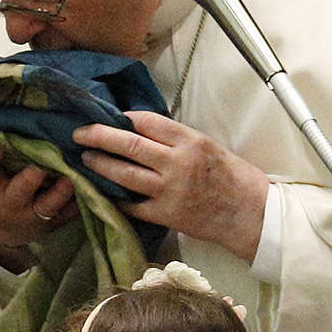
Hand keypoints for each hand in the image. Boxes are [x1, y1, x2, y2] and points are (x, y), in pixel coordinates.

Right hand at [0, 145, 78, 272]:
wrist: (7, 229)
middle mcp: (10, 202)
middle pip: (19, 191)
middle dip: (30, 179)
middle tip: (40, 165)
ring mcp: (34, 214)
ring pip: (49, 205)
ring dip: (62, 192)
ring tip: (74, 176)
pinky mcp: (56, 221)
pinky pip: (71, 212)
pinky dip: (83, 199)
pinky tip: (94, 184)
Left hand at [72, 111, 267, 261]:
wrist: (251, 213)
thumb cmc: (231, 177)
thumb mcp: (206, 145)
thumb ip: (174, 139)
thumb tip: (138, 128)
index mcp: (190, 141)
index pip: (146, 121)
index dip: (122, 117)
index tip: (107, 116)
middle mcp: (177, 164)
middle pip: (128, 144)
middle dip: (98, 136)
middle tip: (79, 133)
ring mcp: (169, 191)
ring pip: (123, 174)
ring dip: (99, 165)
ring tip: (85, 158)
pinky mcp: (166, 215)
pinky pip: (131, 205)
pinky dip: (115, 197)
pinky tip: (103, 190)